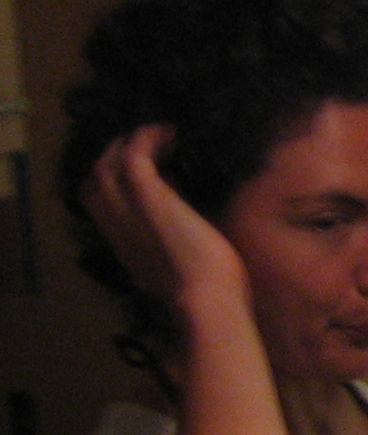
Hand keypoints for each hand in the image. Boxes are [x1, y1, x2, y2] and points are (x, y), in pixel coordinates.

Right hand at [80, 125, 247, 310]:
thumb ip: (175, 250)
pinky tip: (169, 133)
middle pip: (94, 181)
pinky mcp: (148, 196)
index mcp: (125, 247)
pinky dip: (147, 138)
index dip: (117, 185)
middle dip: (115, 157)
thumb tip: (191, 230)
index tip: (150, 174)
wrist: (204, 301)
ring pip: (105, 165)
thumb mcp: (181, 270)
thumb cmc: (207, 293)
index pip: (101, 206)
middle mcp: (116, 228)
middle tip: (146, 145)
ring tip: (159, 136)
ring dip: (130, 144)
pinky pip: (134, 155)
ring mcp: (128, 211)